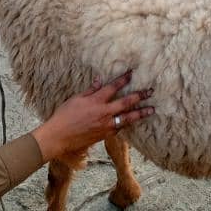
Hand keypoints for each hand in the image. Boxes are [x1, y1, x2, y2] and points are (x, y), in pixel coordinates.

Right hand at [32, 71, 153, 161]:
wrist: (59, 137)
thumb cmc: (64, 116)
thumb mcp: (76, 99)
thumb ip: (91, 90)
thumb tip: (100, 79)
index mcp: (96, 101)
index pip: (113, 87)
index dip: (124, 79)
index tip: (132, 73)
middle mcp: (104, 113)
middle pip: (126, 102)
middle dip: (140, 96)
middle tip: (150, 92)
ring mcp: (106, 125)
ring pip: (128, 118)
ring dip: (140, 113)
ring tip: (151, 109)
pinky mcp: (105, 135)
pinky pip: (120, 128)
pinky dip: (127, 123)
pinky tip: (132, 121)